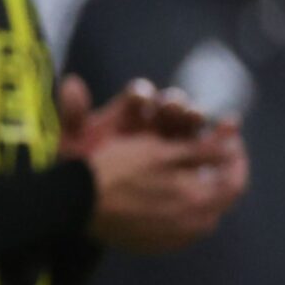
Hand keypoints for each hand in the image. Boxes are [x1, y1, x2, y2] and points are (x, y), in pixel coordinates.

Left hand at [59, 75, 211, 159]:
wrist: (95, 202)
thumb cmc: (82, 168)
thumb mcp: (71, 143)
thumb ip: (72, 114)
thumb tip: (71, 82)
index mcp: (126, 111)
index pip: (138, 96)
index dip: (141, 94)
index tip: (140, 98)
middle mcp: (153, 120)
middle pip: (170, 107)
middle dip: (175, 105)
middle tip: (176, 108)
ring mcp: (174, 138)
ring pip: (189, 124)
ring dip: (193, 119)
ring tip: (196, 118)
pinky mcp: (190, 157)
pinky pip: (203, 149)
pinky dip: (211, 144)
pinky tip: (213, 142)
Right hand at [86, 123, 248, 252]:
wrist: (77, 204)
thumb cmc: (118, 172)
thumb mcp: (162, 152)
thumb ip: (204, 152)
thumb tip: (232, 148)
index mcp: (200, 202)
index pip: (236, 182)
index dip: (235, 158)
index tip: (226, 140)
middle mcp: (193, 228)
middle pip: (218, 200)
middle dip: (216, 175)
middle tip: (204, 154)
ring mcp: (173, 240)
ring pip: (198, 213)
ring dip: (197, 192)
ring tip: (180, 172)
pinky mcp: (154, 245)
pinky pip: (178, 225)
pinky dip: (178, 207)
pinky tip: (160, 193)